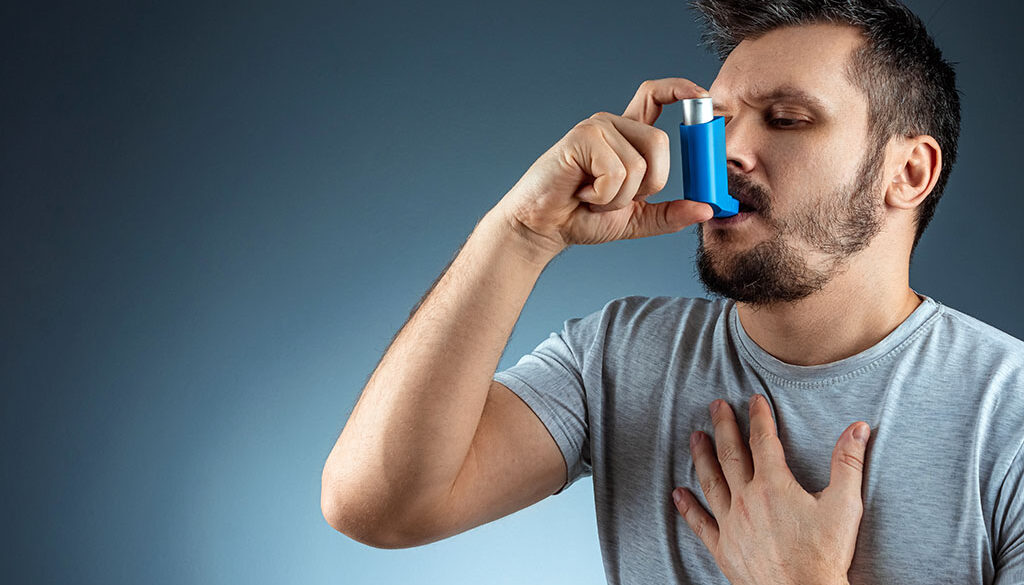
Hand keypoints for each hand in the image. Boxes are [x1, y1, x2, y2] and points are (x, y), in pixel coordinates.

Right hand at [491, 78, 714, 262]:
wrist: (543, 228)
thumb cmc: (581, 218)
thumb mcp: (637, 219)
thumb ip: (671, 214)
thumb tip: (706, 209)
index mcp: (627, 137)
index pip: (656, 96)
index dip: (681, 90)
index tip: (702, 98)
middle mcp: (612, 125)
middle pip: (660, 142)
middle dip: (648, 184)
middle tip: (617, 198)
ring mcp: (596, 128)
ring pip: (638, 164)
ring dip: (619, 197)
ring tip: (593, 198)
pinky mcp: (581, 138)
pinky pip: (616, 171)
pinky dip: (603, 196)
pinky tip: (582, 194)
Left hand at [672, 395, 870, 584]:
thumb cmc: (825, 555)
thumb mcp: (845, 505)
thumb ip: (848, 463)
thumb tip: (858, 428)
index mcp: (774, 485)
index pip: (763, 440)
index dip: (758, 417)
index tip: (754, 400)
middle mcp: (747, 500)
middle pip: (730, 453)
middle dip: (723, 426)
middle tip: (716, 405)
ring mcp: (731, 524)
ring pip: (711, 481)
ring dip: (702, 456)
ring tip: (695, 437)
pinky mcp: (724, 548)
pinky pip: (700, 523)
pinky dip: (687, 507)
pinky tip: (677, 494)